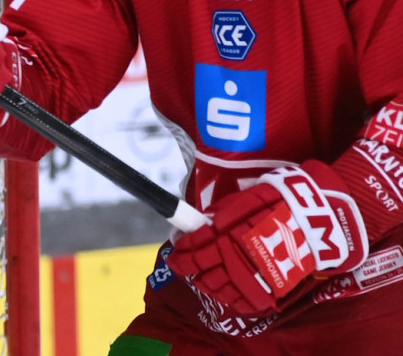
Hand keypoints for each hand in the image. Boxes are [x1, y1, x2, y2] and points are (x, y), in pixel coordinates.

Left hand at [167, 162, 370, 316]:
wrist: (323, 217)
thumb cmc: (282, 200)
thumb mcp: (246, 198)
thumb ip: (220, 214)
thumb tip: (196, 227)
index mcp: (226, 231)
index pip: (191, 248)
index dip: (180, 252)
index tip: (176, 252)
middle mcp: (236, 254)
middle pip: (200, 270)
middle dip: (188, 269)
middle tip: (185, 266)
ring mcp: (253, 273)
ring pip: (217, 288)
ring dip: (205, 284)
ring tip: (202, 278)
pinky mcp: (271, 288)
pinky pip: (242, 300)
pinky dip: (229, 298)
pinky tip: (225, 291)